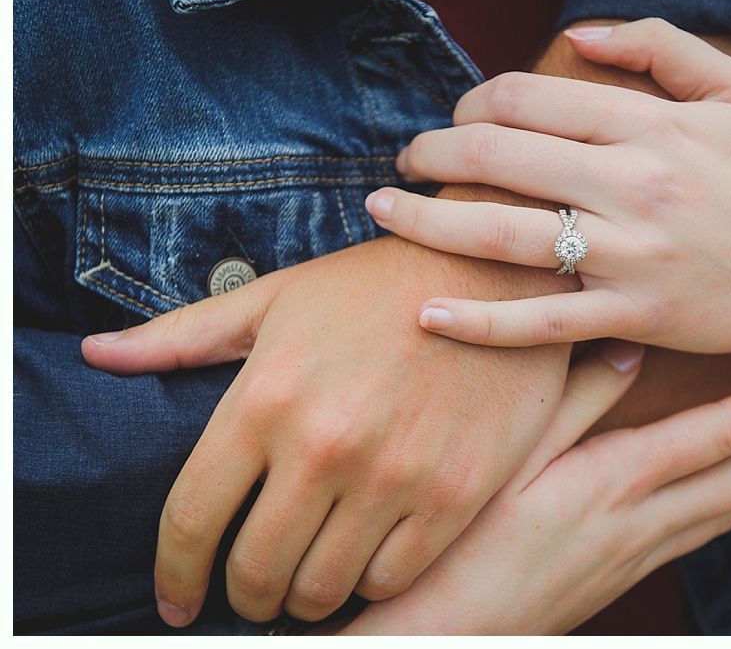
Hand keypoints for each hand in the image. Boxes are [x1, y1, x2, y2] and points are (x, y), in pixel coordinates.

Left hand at [82, 236, 571, 625]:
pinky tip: (366, 555)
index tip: (176, 600)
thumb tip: (97, 355)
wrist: (493, 270)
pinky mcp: (455, 494)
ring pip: (324, 589)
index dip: (174, 576)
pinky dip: (369, 579)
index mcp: (266, 397)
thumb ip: (181, 337)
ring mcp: (394, 475)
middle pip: (255, 572)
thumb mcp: (275, 298)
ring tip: (307, 578)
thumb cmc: (376, 284)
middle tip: (252, 591)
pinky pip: (393, 577)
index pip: (192, 521)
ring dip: (304, 597)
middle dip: (243, 596)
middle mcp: (325, 444)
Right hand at [339, 342, 730, 634]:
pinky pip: (708, 531)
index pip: (721, 437)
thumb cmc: (466, 540)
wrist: (452, 630)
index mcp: (616, 480)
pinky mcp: (630, 572)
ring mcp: (642, 552)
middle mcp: (644, 519)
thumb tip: (629, 345)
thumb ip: (573, 398)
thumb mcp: (508, 456)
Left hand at [364, 18, 730, 403]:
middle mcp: (636, 184)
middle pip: (500, 157)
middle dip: (434, 152)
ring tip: (383, 211)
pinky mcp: (631, 316)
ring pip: (503, 234)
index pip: (529, 99)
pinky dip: (478, 323)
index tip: (455, 120)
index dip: (474, 103)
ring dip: (427, 221)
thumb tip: (578, 35)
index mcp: (652, 125)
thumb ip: (661, 47)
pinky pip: (540, 321)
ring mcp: (631, 254)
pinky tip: (426, 315)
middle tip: (405, 160)